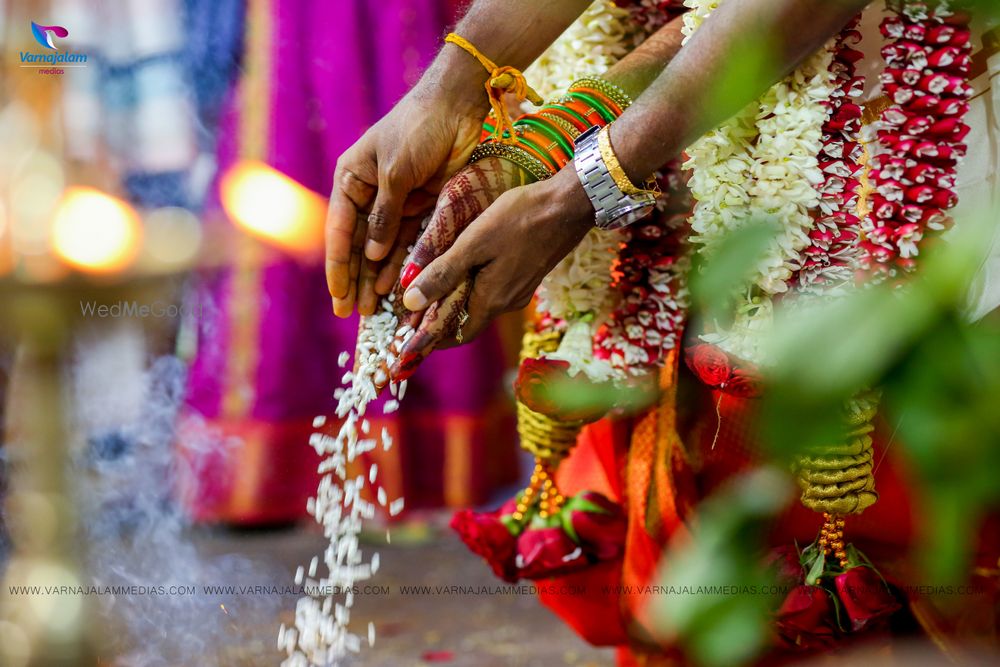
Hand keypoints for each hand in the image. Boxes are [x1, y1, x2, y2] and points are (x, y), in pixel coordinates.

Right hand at [327, 82, 487, 317]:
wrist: (457, 106)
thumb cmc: (417, 129)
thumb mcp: (395, 173)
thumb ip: (384, 215)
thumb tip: (371, 256)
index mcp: (351, 179)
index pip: (340, 230)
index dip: (338, 265)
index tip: (337, 295)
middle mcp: (370, 193)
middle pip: (359, 246)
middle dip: (356, 280)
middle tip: (352, 313)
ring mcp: (397, 202)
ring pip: (383, 249)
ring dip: (378, 279)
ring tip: (374, 310)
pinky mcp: (423, 206)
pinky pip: (409, 242)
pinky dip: (403, 265)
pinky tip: (398, 288)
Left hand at [354, 156, 530, 384]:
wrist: (570, 205)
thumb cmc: (521, 218)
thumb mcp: (474, 243)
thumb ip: (443, 273)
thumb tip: (410, 301)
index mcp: (492, 300)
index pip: (455, 335)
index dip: (430, 341)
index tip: (407, 343)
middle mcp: (507, 303)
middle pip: (466, 321)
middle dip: (438, 320)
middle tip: (411, 312)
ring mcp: (519, 290)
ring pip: (479, 304)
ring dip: (455, 301)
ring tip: (430, 289)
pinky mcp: (526, 275)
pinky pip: (493, 290)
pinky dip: (472, 287)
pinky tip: (462, 269)